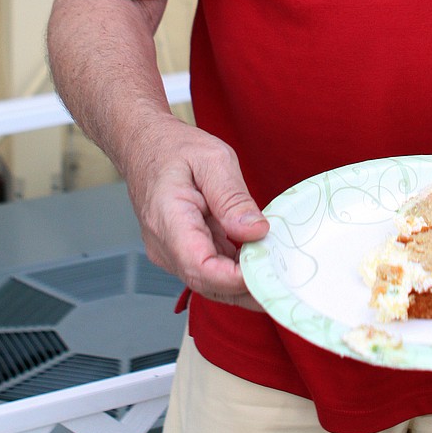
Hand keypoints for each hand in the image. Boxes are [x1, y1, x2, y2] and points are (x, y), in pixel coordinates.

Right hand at [124, 116, 268, 306]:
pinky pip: (208, 269)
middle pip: (208, 283)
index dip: (236, 279)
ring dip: (243, 283)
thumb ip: (233, 198)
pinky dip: (234, 270)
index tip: (270, 271)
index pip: (201, 268)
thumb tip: (256, 232)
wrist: (145, 145)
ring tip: (279, 271)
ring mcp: (170, 252)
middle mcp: (165, 246)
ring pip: (209, 282)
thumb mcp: (213, 159)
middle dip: (248, 287)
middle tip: (286, 278)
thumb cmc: (175, 148)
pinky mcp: (180, 250)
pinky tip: (259, 260)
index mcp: (169, 220)